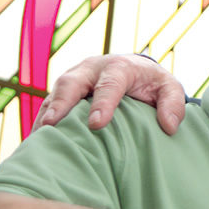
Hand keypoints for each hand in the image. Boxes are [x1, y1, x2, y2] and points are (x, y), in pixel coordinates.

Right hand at [35, 54, 185, 133]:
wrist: (134, 70)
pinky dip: (40, 120)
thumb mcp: (169, 87)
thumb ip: (173, 103)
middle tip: (51, 125)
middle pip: (71, 83)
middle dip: (61, 103)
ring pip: (55, 93)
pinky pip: (48, 104)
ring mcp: (74, 78)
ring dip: (45, 113)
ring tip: (36, 137)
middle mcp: (91, 69)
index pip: (110, 84)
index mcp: (119, 67)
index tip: (97, 124)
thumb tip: (169, 126)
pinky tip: (35, 141)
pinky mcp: (63, 91)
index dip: (103, 104)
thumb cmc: (152, 83)